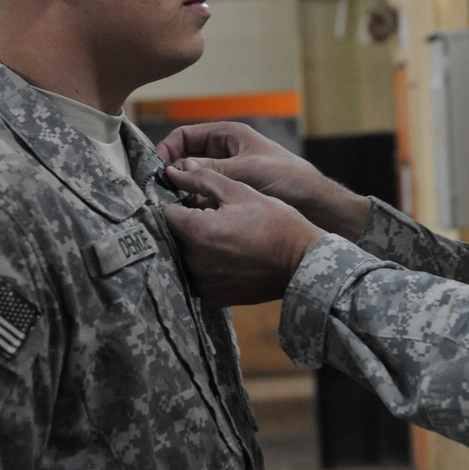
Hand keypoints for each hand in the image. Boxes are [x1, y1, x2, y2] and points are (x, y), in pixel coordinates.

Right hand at [155, 120, 370, 238]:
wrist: (318, 206)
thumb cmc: (290, 179)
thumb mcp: (249, 171)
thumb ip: (213, 170)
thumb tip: (176, 170)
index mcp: (228, 136)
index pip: (184, 136)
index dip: (166, 150)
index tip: (154, 169)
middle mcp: (224, 154)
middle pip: (185, 160)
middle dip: (171, 174)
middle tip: (156, 193)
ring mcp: (227, 176)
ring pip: (193, 182)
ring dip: (181, 193)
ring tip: (168, 209)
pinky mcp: (232, 197)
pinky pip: (205, 199)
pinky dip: (195, 207)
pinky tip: (188, 220)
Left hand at [162, 165, 324, 305]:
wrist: (301, 261)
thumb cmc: (275, 222)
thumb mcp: (240, 191)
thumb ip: (202, 179)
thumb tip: (173, 171)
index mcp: (197, 231)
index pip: (167, 213)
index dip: (181, 204)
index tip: (197, 204)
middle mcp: (194, 261)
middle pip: (174, 237)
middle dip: (188, 227)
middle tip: (216, 221)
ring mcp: (202, 282)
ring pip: (184, 258)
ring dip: (196, 248)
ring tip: (225, 241)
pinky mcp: (212, 298)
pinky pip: (197, 278)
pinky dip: (206, 269)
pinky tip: (228, 260)